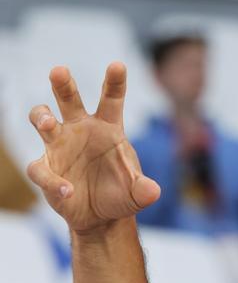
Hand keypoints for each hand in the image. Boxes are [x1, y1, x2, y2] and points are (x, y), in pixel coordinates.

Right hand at [26, 63, 159, 233]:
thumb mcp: (137, 194)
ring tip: (48, 122)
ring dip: (42, 118)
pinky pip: (40, 169)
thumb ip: (144, 190)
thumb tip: (153, 191)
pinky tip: (67, 190)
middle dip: (63, 84)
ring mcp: (59, 146)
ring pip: (43, 121)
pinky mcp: (46, 168)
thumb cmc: (121, 194)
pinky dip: (52, 180)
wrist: (101, 217)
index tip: (118, 64)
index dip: (114, 82)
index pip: (112, 99)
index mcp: (108, 128)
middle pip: (69, 100)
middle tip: (59, 70)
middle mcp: (81, 130)